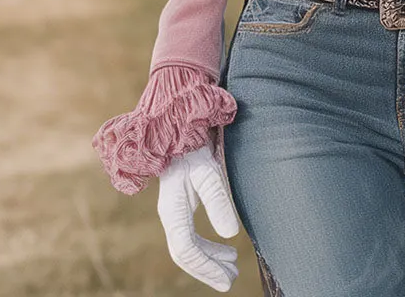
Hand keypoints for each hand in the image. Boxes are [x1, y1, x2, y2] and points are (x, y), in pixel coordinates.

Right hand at [157, 145, 239, 291]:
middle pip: (185, 253)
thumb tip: (231, 233)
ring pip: (188, 246)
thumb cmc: (193, 146)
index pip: (186, 250)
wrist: (180, 124)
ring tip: (233, 264)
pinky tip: (225, 244)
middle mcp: (170, 214)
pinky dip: (207, 245)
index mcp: (172, 210)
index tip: (227, 280)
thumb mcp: (207, 170)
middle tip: (232, 278)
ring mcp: (174, 210)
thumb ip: (218, 200)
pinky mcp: (181, 204)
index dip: (206, 268)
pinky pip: (191, 234)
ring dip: (210, 258)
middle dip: (208, 269)